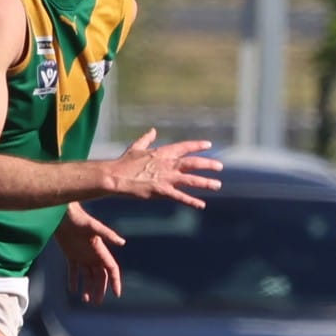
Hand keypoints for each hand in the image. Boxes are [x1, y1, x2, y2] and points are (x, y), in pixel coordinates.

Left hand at [55, 202, 124, 304]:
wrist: (62, 214)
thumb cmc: (79, 218)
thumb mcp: (93, 227)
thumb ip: (108, 234)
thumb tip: (123, 242)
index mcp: (101, 250)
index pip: (112, 269)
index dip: (115, 282)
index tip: (117, 294)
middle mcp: (93, 255)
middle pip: (100, 276)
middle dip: (100, 290)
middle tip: (97, 303)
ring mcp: (82, 255)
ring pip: (88, 276)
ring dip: (88, 288)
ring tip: (86, 300)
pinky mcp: (70, 254)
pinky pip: (73, 271)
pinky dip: (74, 280)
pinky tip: (73, 290)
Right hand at [107, 129, 222, 207]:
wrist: (116, 177)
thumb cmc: (124, 162)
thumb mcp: (136, 147)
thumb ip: (147, 138)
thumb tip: (153, 130)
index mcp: (162, 153)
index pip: (184, 147)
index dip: (197, 145)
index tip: (209, 145)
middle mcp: (167, 164)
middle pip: (192, 163)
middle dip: (207, 164)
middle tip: (220, 166)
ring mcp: (166, 178)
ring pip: (190, 179)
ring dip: (205, 182)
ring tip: (217, 185)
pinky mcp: (162, 191)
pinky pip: (180, 197)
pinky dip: (191, 201)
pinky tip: (201, 205)